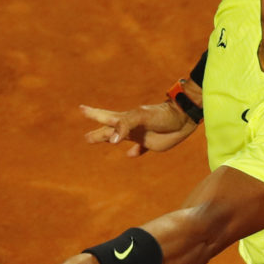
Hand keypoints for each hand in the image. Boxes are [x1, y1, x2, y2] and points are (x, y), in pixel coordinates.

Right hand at [81, 102, 197, 157]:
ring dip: (112, 140)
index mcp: (125, 119)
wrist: (182, 118)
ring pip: (122, 139)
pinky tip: (131, 154)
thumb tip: (112, 140)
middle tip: (86, 137)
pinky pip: (140, 148)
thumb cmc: (160, 115)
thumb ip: (124, 126)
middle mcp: (130, 127)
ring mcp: (140, 135)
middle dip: (98, 133)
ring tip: (105, 142)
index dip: (93, 113)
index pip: (105, 116)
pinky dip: (135, 152)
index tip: (81, 109)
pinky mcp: (151, 143)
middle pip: (110, 130)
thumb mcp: (140, 117)